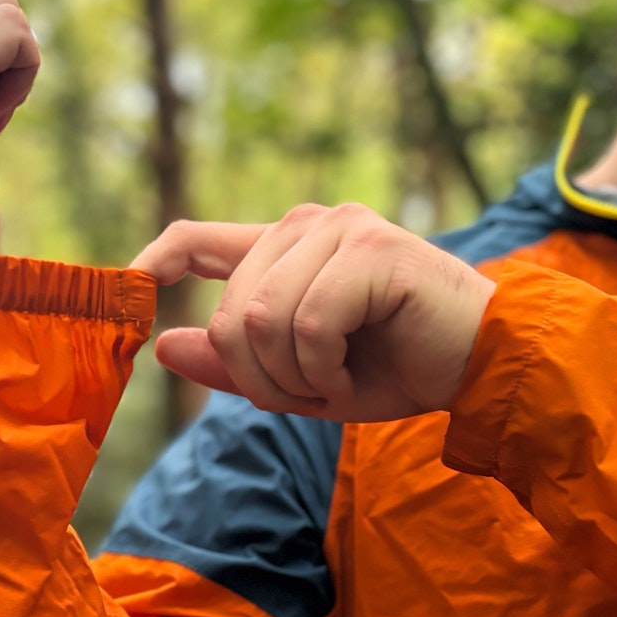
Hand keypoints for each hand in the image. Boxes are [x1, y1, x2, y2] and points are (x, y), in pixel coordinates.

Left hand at [130, 204, 495, 421]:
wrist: (483, 364)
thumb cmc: (397, 368)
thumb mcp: (301, 379)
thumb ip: (235, 364)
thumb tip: (163, 346)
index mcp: (285, 246)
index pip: (196, 238)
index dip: (154, 262)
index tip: (132, 288)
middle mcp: (306, 223)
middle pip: (229, 312)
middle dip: (259, 377)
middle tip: (310, 393)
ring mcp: (338, 228)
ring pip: (259, 320)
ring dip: (292, 376)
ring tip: (335, 380)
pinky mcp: (368, 248)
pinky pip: (304, 324)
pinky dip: (322, 368)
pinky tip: (354, 368)